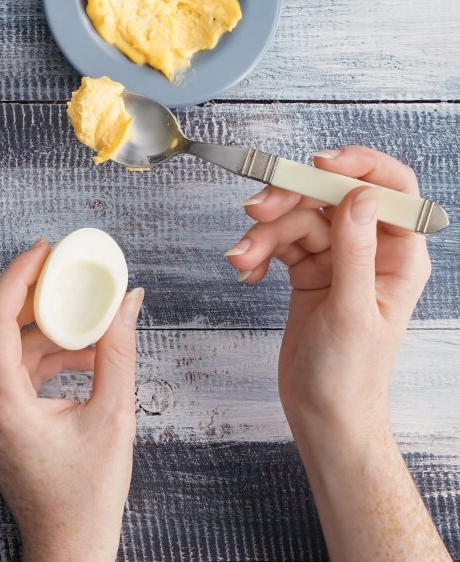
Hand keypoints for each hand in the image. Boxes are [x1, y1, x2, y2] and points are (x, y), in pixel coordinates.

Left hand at [0, 239, 144, 560]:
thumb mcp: (113, 417)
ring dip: (44, 329)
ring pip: (5, 348)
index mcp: (0, 404)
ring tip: (89, 319)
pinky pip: (11, 370)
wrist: (67, 542)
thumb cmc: (86, 495)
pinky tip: (82, 354)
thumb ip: (118, 352)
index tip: (46, 250)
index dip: (19, 276)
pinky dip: (43, 355)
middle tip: (68, 271)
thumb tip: (128, 302)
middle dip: (34, 296)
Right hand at [226, 146, 447, 560]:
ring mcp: (337, 259)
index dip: (356, 167)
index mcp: (400, 255)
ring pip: (297, 220)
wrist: (323, 414)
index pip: (389, 188)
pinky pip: (279, 244)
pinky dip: (258, 252)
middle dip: (290, 201)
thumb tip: (357, 196)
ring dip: (263, 234)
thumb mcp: (353, 311)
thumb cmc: (349, 375)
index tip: (317, 165)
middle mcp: (371, 250)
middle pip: (330, 198)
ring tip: (240, 260)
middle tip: (254, 211)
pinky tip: (246, 271)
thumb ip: (356, 250)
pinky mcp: (307, 272)